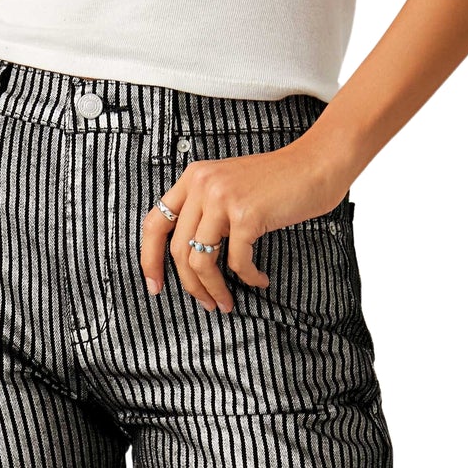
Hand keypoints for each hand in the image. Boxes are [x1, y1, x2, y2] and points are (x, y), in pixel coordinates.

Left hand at [140, 139, 349, 313]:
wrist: (317, 164)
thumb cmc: (279, 182)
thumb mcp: (231, 188)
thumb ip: (207, 211)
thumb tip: (190, 258)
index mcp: (194, 178)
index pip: (155, 223)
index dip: (150, 259)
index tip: (155, 286)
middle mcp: (203, 184)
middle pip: (178, 250)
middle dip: (190, 286)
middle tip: (205, 303)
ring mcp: (223, 198)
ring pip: (201, 261)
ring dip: (214, 289)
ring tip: (227, 302)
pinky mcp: (246, 214)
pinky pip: (236, 262)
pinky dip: (247, 278)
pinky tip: (259, 280)